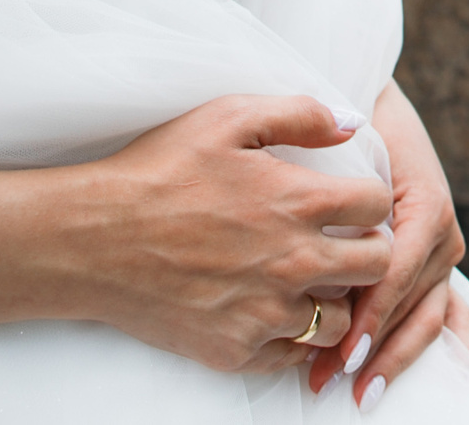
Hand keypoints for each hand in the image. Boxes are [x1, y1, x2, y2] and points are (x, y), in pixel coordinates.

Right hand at [68, 95, 393, 374]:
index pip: (378, 207)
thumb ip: (301, 114)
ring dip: (332, 298)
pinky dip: (290, 336)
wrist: (91, 240)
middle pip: (376, 266)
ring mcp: (265, 312)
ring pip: (339, 318)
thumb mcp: (227, 118)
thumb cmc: (158, 170)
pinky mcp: (235, 349)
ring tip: (305, 280)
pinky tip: (270, 309)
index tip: (350, 203)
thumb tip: (352, 123)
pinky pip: (292, 354)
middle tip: (340, 243)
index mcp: (298, 201)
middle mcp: (293, 262)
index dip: (369, 201)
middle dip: (368, 251)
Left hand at [309, 83, 468, 405]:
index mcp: (427, 205)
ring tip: (361, 393)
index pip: (397, 270)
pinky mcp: (438, 261)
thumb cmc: (349, 130)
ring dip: (395, 357)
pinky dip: (446, 346)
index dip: (372, 313)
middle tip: (332, 384)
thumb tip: (329, 246)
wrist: (369, 104)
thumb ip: (341, 195)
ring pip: (427, 315)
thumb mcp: (344, 155)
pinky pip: (448, 311)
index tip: (343, 350)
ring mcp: (444, 250)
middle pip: (412, 303)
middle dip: (375, 348)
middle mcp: (443, 232)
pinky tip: (448, 379)